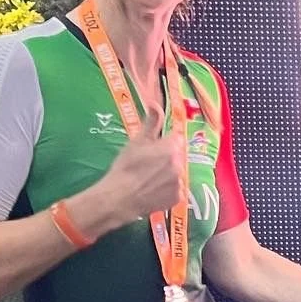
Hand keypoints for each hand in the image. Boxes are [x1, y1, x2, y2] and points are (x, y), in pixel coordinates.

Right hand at [92, 101, 185, 228]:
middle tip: (148, 164)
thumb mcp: (137, 141)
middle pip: (177, 156)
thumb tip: (155, 104)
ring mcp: (180, 182)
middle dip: (166, 158)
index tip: (153, 148)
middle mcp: (180, 163)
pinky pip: (175, 190)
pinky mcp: (177, 197)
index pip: (176, 138)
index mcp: (172, 147)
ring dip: (167, 174)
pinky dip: (166, 190)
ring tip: (149, 178)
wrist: (119, 196)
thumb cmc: (126, 167)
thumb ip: (151, 122)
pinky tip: (152, 189)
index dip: (165, 142)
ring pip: (176, 173)